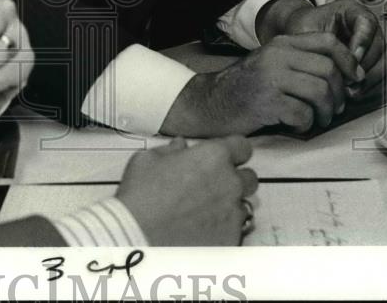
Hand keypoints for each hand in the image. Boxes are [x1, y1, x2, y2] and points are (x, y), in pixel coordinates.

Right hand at [116, 136, 256, 245]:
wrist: (138, 237)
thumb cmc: (140, 195)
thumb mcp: (147, 160)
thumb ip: (170, 150)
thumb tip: (181, 147)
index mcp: (213, 157)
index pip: (242, 147)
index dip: (231, 151)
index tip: (220, 157)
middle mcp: (231, 183)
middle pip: (248, 178)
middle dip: (233, 179)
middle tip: (210, 185)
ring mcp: (233, 214)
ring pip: (242, 206)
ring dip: (228, 205)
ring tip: (203, 212)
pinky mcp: (231, 240)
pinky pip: (234, 231)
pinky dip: (222, 229)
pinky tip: (201, 231)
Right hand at [160, 31, 362, 135]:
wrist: (209, 104)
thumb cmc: (246, 89)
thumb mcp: (271, 64)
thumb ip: (301, 62)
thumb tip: (347, 76)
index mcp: (281, 44)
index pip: (328, 42)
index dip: (349, 61)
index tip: (354, 80)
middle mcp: (276, 56)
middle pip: (328, 70)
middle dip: (339, 94)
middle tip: (334, 109)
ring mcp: (270, 77)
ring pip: (320, 92)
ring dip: (326, 112)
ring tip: (318, 120)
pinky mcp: (266, 102)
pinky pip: (303, 114)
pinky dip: (306, 124)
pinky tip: (296, 125)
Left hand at [282, 0, 386, 93]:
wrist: (302, 34)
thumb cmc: (303, 28)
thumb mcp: (306, 31)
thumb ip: (321, 44)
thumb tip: (340, 66)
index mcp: (352, 10)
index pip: (367, 23)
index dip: (362, 42)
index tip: (351, 59)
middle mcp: (368, 26)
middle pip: (379, 45)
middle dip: (364, 65)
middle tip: (347, 79)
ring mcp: (374, 43)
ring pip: (384, 62)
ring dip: (368, 78)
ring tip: (348, 88)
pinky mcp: (374, 60)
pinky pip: (381, 73)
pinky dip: (369, 85)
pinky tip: (352, 91)